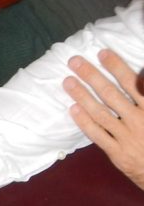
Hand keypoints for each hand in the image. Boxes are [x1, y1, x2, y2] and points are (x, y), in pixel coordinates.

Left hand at [65, 50, 143, 189]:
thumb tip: (141, 75)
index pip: (132, 83)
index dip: (116, 67)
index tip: (102, 53)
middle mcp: (138, 120)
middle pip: (111, 94)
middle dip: (91, 76)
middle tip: (75, 62)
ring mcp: (126, 136)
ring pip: (100, 113)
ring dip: (82, 95)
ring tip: (68, 82)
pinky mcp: (116, 152)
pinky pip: (97, 135)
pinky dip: (84, 122)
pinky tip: (72, 108)